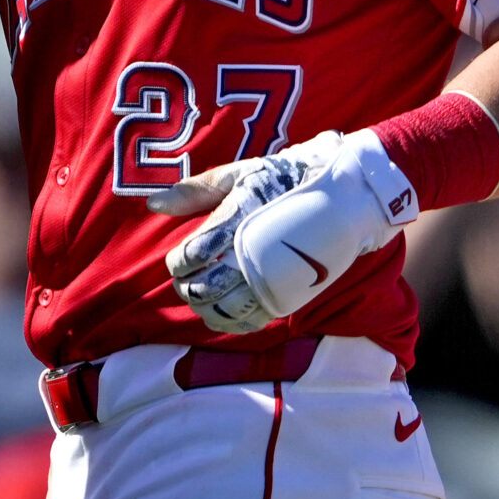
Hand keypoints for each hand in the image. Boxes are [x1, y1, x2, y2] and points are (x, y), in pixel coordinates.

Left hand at [153, 129, 417, 332]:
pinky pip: (253, 322)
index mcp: (236, 221)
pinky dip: (232, 324)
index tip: (182, 258)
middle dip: (188, 287)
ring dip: (206, 308)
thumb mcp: (240, 174)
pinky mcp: (290, 294)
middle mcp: (252, 254)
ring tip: (204, 296)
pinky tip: (224, 315)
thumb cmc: (286, 178)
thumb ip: (196, 191)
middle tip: (188, 280)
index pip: (190, 256)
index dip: (179, 262)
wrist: (345, 195)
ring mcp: (273, 278)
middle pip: (202, 288)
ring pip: (224, 311)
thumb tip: (153, 203)